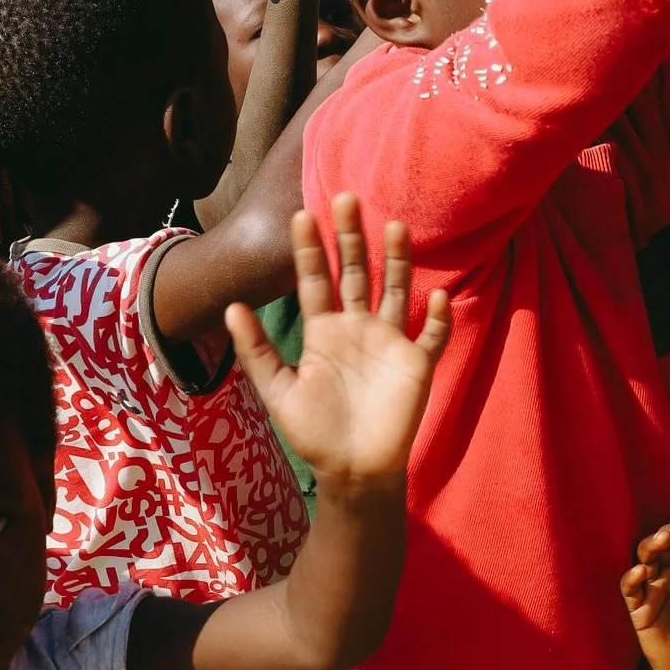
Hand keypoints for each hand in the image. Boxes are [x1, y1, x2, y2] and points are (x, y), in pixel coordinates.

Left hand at [224, 197, 449, 494]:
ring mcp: (390, 343)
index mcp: (324, 331)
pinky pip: (431, 335)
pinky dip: (437, 317)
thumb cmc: (314, 433)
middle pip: (355, 273)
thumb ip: (257, 350)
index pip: (315, 281)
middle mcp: (358, 328)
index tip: (302, 214)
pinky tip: (439, 294)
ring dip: (396, 261)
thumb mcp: (278, 391)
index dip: (309, 250)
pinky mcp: (416, 364)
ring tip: (394, 226)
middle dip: (350, 238)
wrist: (352, 471)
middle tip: (346, 198)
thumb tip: (230, 306)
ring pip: (396, 291)